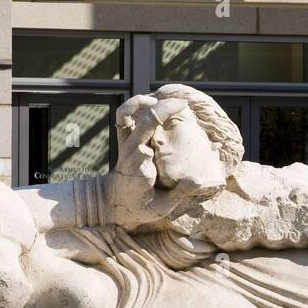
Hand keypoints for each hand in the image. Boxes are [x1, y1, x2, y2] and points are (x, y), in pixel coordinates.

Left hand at [105, 96, 217, 230]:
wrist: (109, 203)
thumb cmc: (137, 206)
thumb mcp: (160, 208)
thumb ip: (179, 193)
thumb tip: (198, 180)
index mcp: (139, 170)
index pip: (145, 148)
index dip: (160, 141)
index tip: (181, 127)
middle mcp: (131, 152)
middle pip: (143, 123)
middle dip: (163, 110)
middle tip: (183, 105)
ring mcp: (126, 143)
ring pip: (126, 114)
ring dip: (143, 102)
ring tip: (164, 99)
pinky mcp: (124, 139)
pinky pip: (124, 116)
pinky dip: (136, 105)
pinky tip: (154, 103)